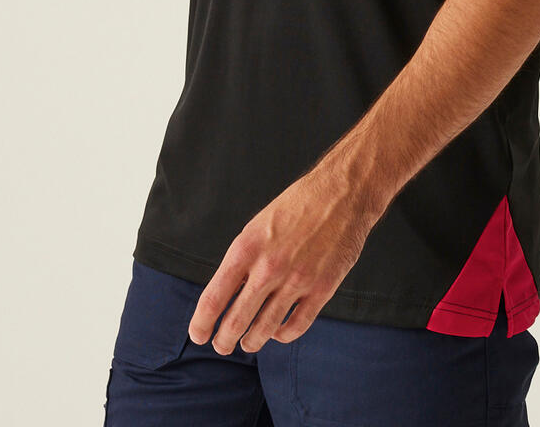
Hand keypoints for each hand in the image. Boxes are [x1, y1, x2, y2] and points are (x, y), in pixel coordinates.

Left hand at [187, 163, 379, 353]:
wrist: (342, 193)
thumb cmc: (297, 205)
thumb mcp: (258, 226)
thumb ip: (243, 260)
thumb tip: (228, 293)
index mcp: (246, 248)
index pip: (214, 298)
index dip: (201, 323)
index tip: (198, 334)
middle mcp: (268, 268)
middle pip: (236, 321)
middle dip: (224, 341)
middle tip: (221, 346)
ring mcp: (296, 280)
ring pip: (264, 329)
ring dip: (252, 342)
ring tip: (248, 344)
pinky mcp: (321, 289)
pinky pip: (296, 326)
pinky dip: (283, 335)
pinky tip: (278, 332)